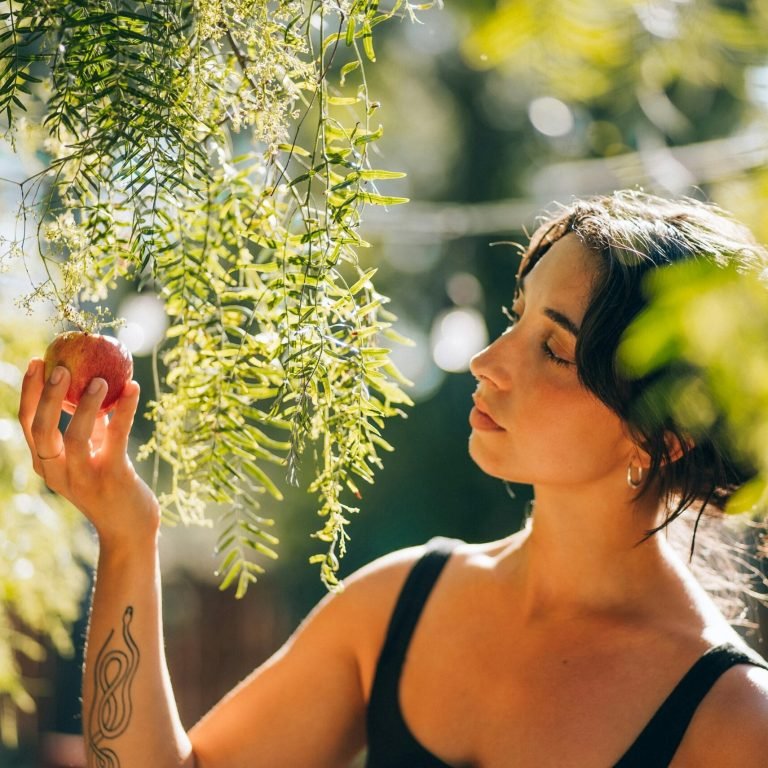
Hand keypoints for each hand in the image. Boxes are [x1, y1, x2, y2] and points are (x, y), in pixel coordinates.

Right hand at [18, 358, 159, 545]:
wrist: (130, 530)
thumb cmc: (112, 487)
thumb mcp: (94, 454)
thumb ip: (91, 427)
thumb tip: (94, 384)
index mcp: (47, 464)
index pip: (28, 425)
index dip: (30, 392)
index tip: (37, 361)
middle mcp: (58, 472)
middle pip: (41, 429)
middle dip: (47, 395)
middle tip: (59, 365)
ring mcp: (84, 478)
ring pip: (76, 436)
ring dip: (87, 405)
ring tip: (100, 379)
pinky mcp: (113, 478)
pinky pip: (117, 438)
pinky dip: (125, 411)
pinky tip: (134, 389)